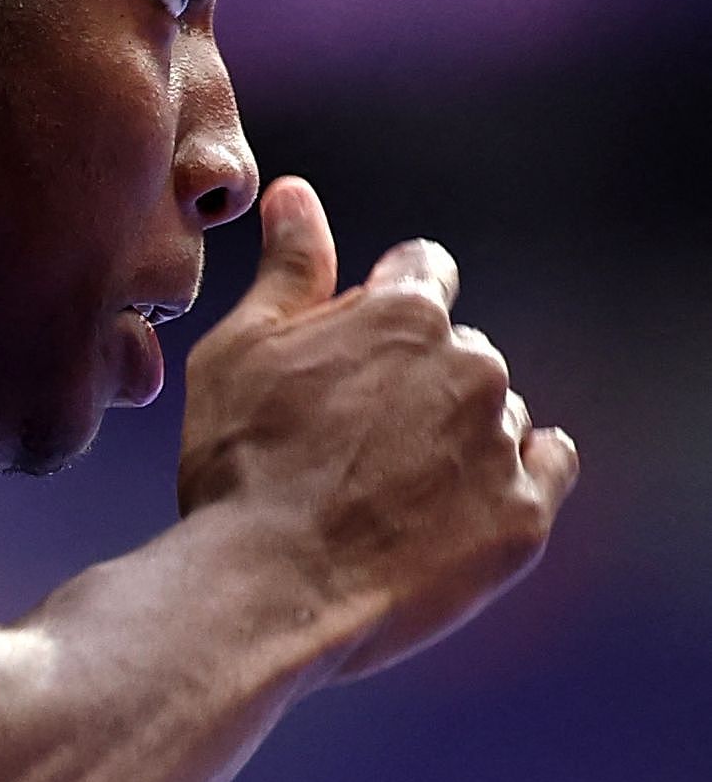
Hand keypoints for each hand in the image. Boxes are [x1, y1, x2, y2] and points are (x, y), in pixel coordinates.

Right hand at [178, 177, 578, 679]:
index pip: (423, 272)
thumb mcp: (239, 351)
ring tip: (383, 492)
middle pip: (459, 353)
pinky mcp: (523, 516)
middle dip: (417, 383)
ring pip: (495, 417)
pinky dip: (507, 482)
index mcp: (406, 315)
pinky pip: (544, 473)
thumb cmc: (238, 465)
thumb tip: (296, 194)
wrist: (264, 587)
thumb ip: (287, 269)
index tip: (350, 358)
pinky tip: (450, 507)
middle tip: (347, 442)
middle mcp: (473, 365)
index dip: (381, 309)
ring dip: (454, 439)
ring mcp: (503, 443)